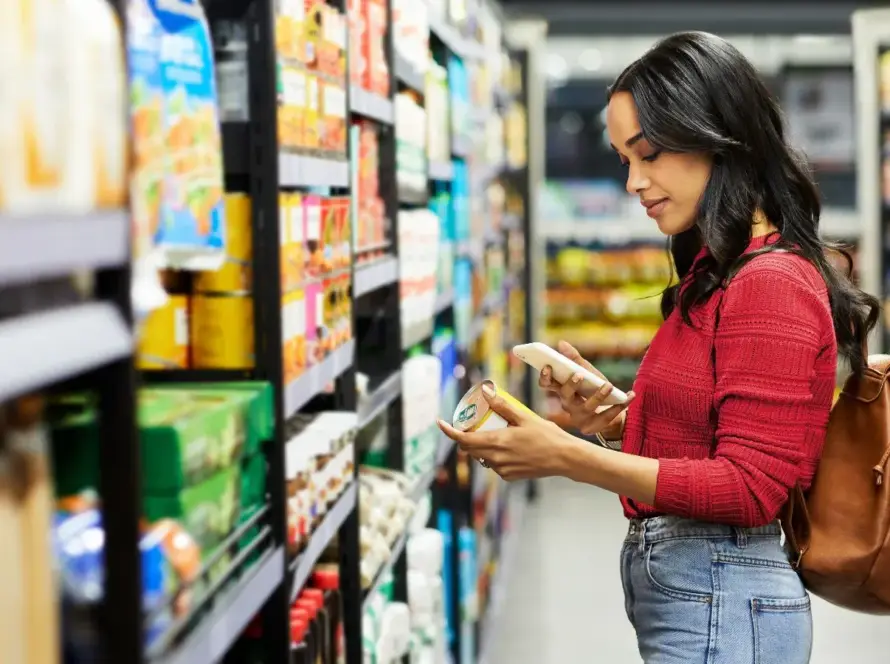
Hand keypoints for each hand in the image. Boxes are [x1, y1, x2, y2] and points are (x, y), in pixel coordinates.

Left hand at [437, 383, 566, 480]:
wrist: (564, 458)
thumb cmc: (547, 436)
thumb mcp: (524, 417)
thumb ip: (502, 406)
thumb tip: (485, 391)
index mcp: (496, 442)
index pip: (463, 439)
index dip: (448, 431)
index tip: (440, 422)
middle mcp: (495, 459)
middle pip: (469, 449)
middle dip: (466, 436)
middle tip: (472, 423)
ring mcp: (502, 470)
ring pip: (481, 457)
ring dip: (481, 446)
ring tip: (493, 433)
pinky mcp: (509, 476)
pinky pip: (494, 465)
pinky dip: (494, 455)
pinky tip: (507, 447)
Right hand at [538, 340, 634, 436]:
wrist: (612, 414)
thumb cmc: (594, 390)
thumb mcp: (587, 373)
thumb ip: (575, 359)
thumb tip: (561, 343)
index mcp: (563, 391)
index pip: (547, 385)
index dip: (545, 377)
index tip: (548, 366)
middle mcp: (568, 406)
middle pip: (565, 396)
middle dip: (571, 386)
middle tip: (579, 374)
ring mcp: (579, 419)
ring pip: (586, 408)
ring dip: (598, 396)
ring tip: (609, 385)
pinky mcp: (593, 427)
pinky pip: (607, 417)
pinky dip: (620, 405)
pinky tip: (630, 395)